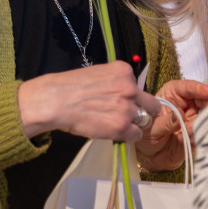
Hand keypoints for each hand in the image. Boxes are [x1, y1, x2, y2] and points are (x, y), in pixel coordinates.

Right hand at [17, 61, 161, 141]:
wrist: (55, 100)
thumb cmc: (70, 87)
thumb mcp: (98, 73)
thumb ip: (115, 81)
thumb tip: (124, 94)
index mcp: (124, 71)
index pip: (140, 87)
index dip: (133, 97)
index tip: (124, 102)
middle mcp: (130, 88)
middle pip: (152, 105)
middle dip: (145, 112)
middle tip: (133, 117)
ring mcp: (127, 108)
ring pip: (145, 121)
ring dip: (134, 125)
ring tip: (117, 125)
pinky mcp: (122, 127)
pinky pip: (136, 135)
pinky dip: (128, 136)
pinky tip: (114, 133)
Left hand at [134, 78, 207, 171]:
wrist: (151, 156)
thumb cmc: (147, 134)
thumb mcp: (151, 128)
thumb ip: (165, 122)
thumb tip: (179, 116)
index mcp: (173, 94)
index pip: (188, 87)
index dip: (199, 89)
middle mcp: (187, 104)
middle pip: (203, 99)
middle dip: (207, 106)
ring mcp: (195, 118)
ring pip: (207, 116)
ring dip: (201, 124)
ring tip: (188, 133)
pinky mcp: (200, 132)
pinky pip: (205, 133)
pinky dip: (198, 137)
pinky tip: (185, 141)